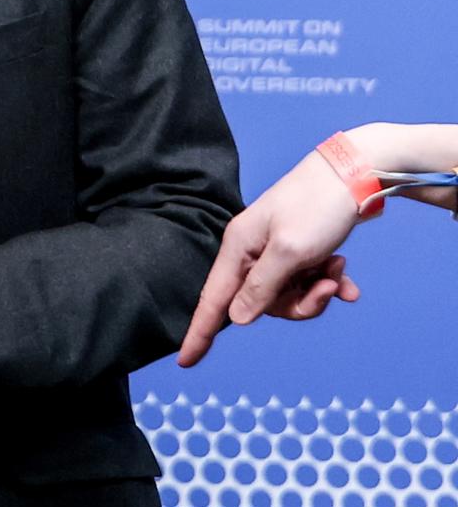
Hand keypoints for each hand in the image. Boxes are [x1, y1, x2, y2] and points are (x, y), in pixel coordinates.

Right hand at [177, 150, 364, 365]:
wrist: (352, 174)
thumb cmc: (317, 207)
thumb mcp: (291, 252)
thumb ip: (262, 287)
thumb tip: (238, 318)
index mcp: (238, 248)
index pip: (213, 300)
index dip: (200, 332)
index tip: (185, 362)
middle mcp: (251, 252)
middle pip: (262, 304)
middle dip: (300, 303)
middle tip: (328, 286)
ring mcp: (274, 252)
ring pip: (288, 296)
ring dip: (318, 290)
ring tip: (340, 271)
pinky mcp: (296, 251)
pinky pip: (305, 283)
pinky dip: (328, 283)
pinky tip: (347, 279)